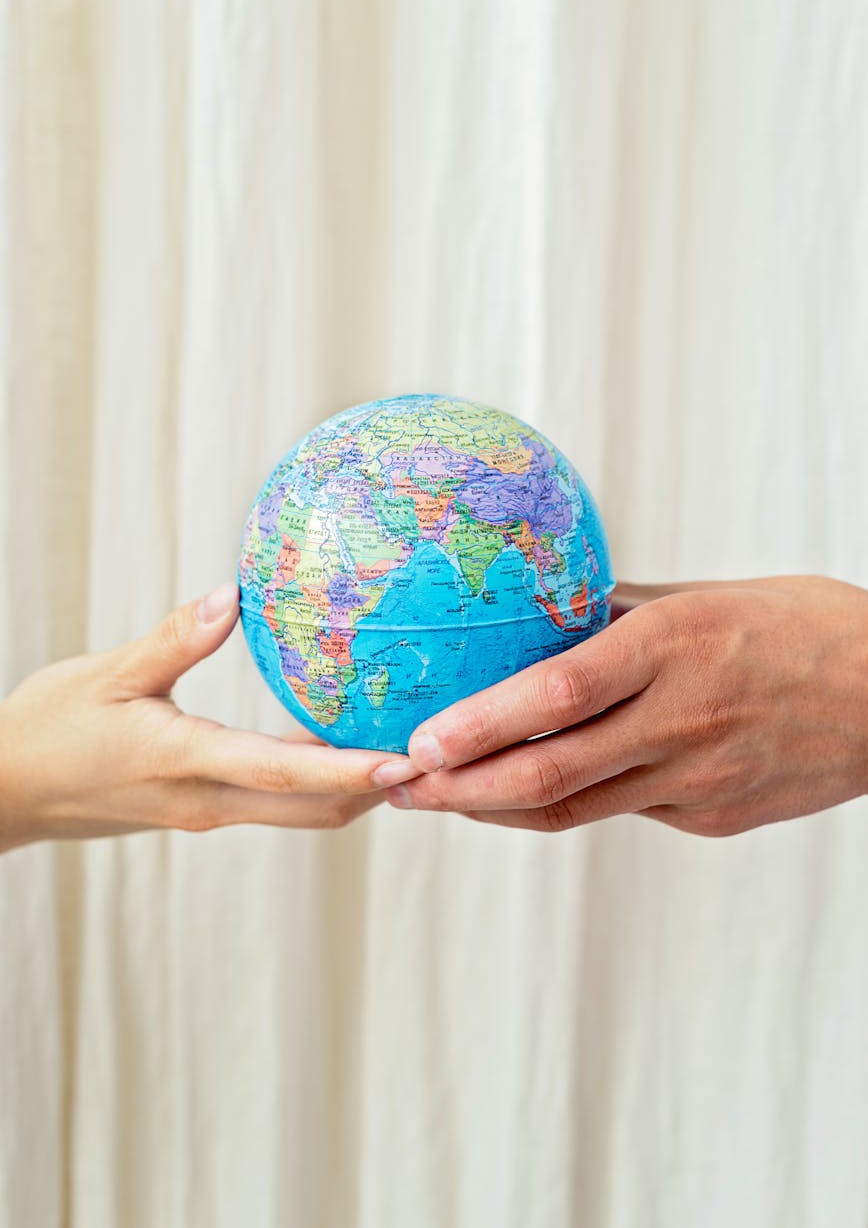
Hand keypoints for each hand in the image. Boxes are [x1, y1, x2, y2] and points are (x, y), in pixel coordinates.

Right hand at [0, 582, 419, 852]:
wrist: (4, 794)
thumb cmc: (48, 731)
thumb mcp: (106, 675)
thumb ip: (176, 638)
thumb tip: (235, 595)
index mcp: (185, 764)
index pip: (285, 772)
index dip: (351, 769)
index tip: (408, 760)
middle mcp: (207, 802)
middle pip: (313, 808)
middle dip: (377, 790)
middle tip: (438, 756)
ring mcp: (206, 812)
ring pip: (299, 810)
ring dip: (354, 789)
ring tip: (408, 749)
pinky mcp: (200, 809)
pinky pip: (275, 799)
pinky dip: (317, 778)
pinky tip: (340, 744)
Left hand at [380, 576, 867, 835]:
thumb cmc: (801, 628)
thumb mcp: (707, 597)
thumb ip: (620, 613)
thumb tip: (540, 615)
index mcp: (673, 648)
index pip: (556, 695)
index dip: (480, 725)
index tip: (420, 739)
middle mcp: (680, 721)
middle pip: (549, 774)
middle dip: (460, 788)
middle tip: (402, 786)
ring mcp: (697, 782)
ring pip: (575, 809)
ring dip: (497, 808)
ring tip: (443, 798)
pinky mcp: (712, 819)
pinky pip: (624, 812)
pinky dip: (569, 804)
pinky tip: (531, 792)